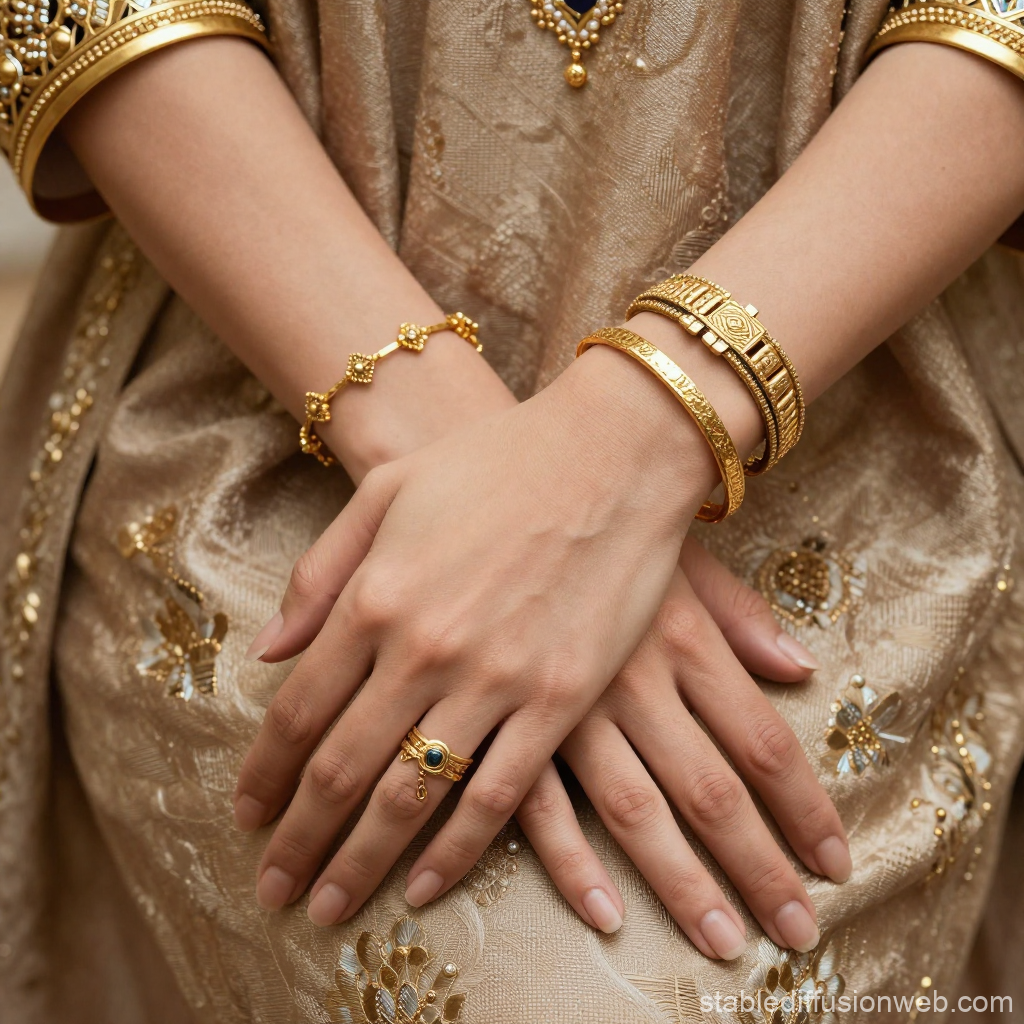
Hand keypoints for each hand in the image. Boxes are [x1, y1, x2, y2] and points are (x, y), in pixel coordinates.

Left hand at [233, 349, 716, 924]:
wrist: (611, 454)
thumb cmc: (497, 461)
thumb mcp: (387, 490)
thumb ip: (320, 573)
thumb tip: (268, 650)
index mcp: (374, 595)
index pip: (296, 710)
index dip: (264, 774)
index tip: (247, 816)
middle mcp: (423, 647)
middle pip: (340, 770)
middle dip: (299, 840)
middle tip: (276, 890)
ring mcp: (494, 679)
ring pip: (409, 797)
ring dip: (361, 862)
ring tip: (332, 907)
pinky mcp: (559, 700)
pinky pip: (499, 796)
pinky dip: (456, 851)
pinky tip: (425, 885)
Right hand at [505, 539, 848, 959]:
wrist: (486, 477)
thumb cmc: (590, 516)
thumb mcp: (677, 552)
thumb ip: (741, 616)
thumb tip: (803, 667)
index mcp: (683, 636)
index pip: (763, 741)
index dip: (804, 809)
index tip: (834, 864)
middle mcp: (635, 678)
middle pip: (712, 791)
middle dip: (759, 867)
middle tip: (794, 932)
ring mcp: (568, 703)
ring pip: (636, 811)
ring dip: (681, 883)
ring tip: (722, 940)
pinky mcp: (505, 715)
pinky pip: (537, 803)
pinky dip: (571, 862)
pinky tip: (604, 913)